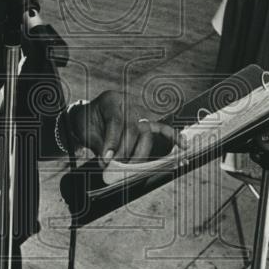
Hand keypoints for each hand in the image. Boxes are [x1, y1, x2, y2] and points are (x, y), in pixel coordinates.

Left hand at [68, 91, 183, 164]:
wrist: (90, 117)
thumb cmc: (88, 123)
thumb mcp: (86, 131)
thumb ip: (99, 145)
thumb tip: (109, 163)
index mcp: (111, 100)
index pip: (116, 121)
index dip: (112, 142)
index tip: (106, 160)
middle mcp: (129, 102)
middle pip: (134, 128)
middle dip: (125, 151)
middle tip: (115, 167)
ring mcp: (140, 111)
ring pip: (146, 133)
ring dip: (138, 153)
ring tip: (127, 167)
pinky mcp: (147, 121)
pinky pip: (162, 129)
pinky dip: (172, 137)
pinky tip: (182, 145)